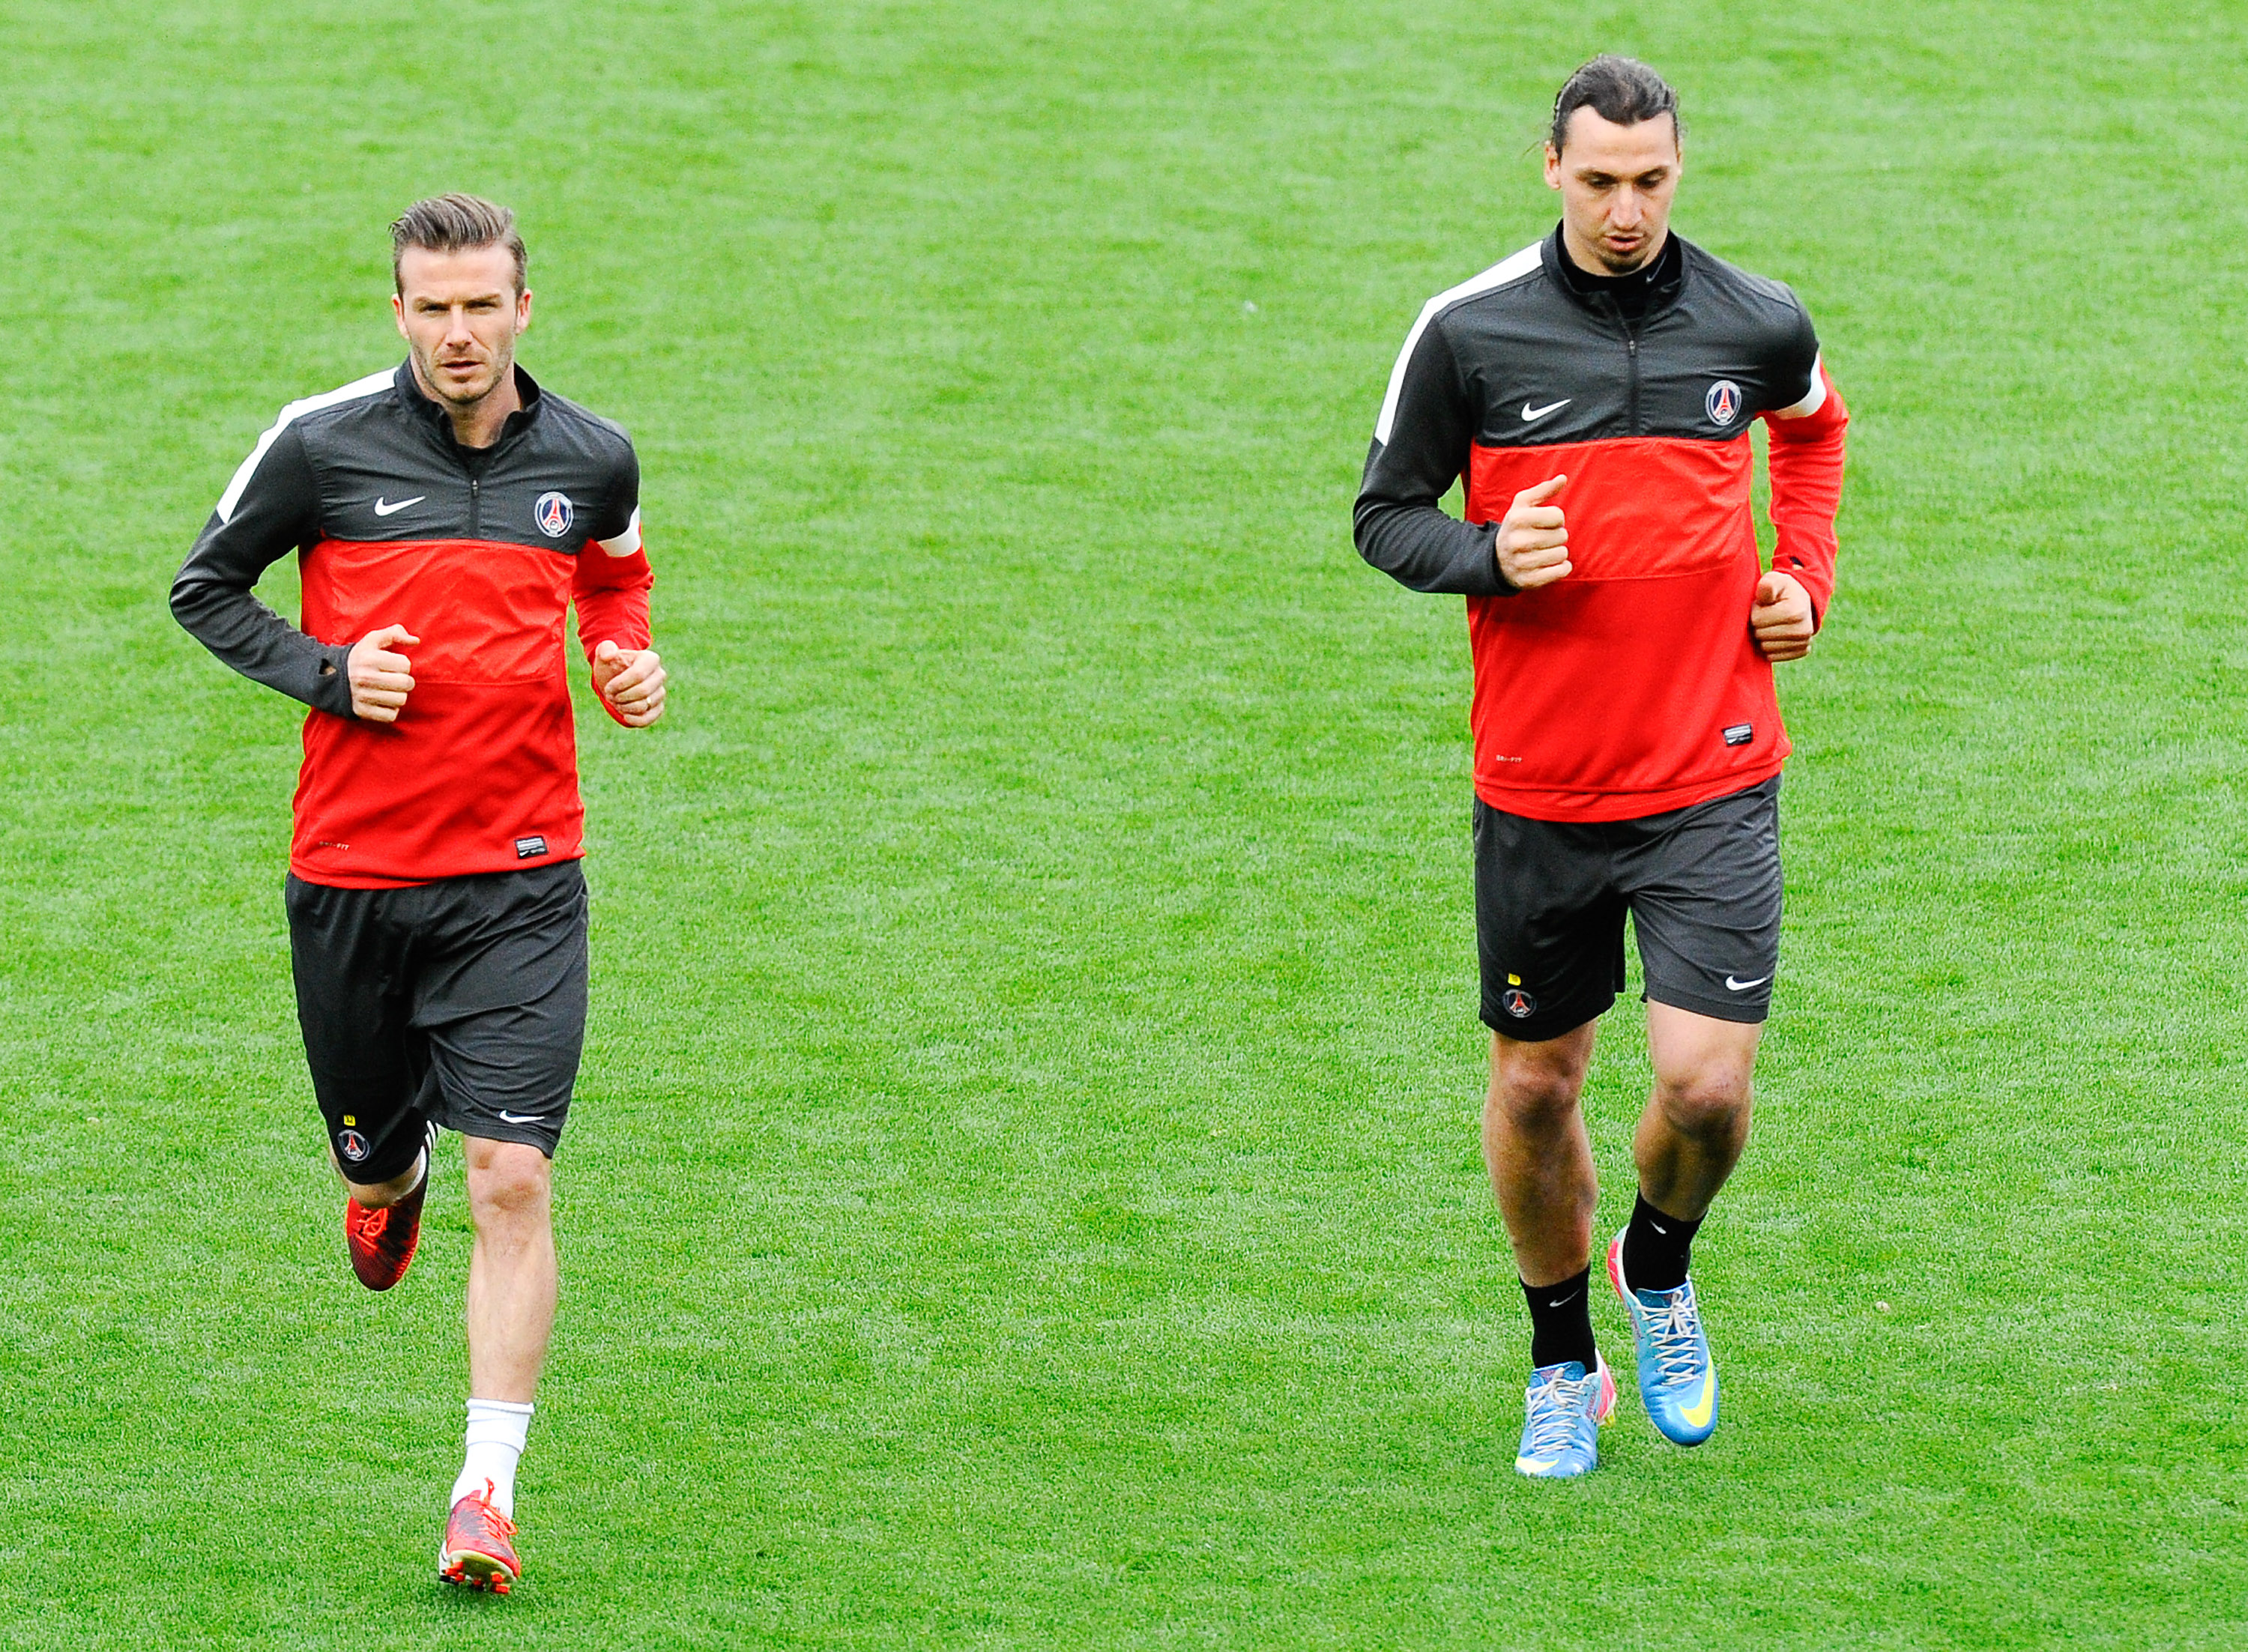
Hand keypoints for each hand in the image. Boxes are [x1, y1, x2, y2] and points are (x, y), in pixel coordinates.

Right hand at [347, 624, 418, 721]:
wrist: (331, 677)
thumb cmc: (360, 657)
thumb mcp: (373, 639)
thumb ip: (395, 633)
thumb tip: (416, 641)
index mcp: (369, 659)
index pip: (405, 665)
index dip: (402, 664)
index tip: (392, 664)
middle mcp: (365, 678)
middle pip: (407, 684)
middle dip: (404, 680)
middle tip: (394, 678)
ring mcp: (363, 696)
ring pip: (401, 700)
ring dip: (398, 695)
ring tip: (388, 689)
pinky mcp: (362, 712)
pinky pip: (391, 715)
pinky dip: (390, 710)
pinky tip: (382, 701)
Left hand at [593, 640, 665, 726]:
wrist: (615, 679)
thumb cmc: (611, 665)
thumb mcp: (604, 654)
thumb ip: (604, 649)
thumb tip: (609, 655)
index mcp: (650, 659)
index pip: (639, 674)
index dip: (620, 684)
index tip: (608, 687)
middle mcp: (660, 675)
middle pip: (644, 691)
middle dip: (622, 696)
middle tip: (611, 696)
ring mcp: (660, 692)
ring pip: (645, 705)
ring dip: (625, 707)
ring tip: (616, 702)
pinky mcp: (658, 708)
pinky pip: (650, 718)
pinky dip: (635, 720)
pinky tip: (625, 715)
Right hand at [1495, 474, 1569, 589]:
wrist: (1497, 559)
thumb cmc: (1517, 527)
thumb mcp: (1523, 505)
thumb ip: (1544, 490)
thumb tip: (1563, 478)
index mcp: (1517, 519)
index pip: (1558, 516)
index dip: (1556, 519)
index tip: (1545, 523)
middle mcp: (1518, 541)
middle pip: (1562, 535)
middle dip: (1557, 536)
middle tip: (1544, 538)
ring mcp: (1522, 563)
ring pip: (1562, 554)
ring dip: (1559, 552)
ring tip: (1546, 551)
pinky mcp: (1529, 580)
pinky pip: (1560, 571)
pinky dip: (1562, 568)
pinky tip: (1553, 564)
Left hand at [1751, 571, 1814, 661]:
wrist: (1802, 599)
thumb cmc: (1782, 589)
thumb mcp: (1774, 580)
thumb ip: (1767, 585)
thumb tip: (1765, 590)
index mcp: (1795, 612)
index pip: (1756, 620)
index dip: (1755, 611)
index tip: (1764, 604)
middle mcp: (1803, 630)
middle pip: (1760, 635)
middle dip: (1759, 624)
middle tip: (1768, 614)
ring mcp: (1804, 642)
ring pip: (1765, 648)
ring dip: (1764, 636)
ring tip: (1773, 623)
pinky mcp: (1802, 651)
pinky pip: (1773, 657)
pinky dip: (1770, 647)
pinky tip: (1776, 634)